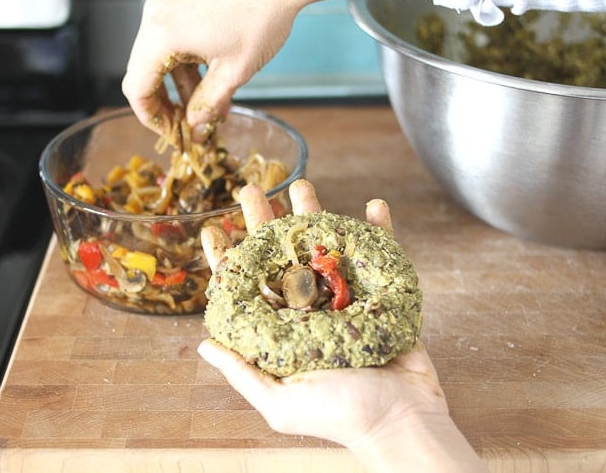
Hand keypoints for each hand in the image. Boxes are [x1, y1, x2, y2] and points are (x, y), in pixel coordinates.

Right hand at [121, 0, 301, 135]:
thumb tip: (194, 129)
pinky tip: (213, 88)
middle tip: (189, 129)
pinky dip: (188, 69)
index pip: (137, 89)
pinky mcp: (180, 5)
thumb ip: (207, 105)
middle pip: (143, 75)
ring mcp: (166, 8)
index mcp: (161, 35)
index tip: (172, 136)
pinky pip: (174, 44)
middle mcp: (155, 18)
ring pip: (161, 61)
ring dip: (181, 90)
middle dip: (166, 106)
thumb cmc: (261, 17)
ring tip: (210, 113)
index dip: (151, 119)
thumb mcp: (234, 73)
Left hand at [198, 180, 486, 471]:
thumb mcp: (281, 402)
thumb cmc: (341, 416)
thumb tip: (203, 347)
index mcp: (283, 331)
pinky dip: (380, 230)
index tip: (213, 229)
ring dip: (315, 216)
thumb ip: (243, 373)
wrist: (402, 420)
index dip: (229, 259)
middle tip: (252, 189)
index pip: (248, 288)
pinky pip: (381, 254)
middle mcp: (310, 311)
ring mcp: (347, 300)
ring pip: (325, 247)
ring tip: (302, 185)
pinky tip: (374, 206)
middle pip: (281, 257)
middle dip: (266, 223)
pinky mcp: (383, 295)